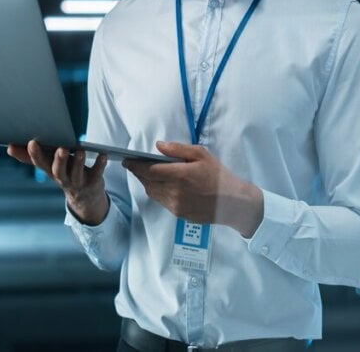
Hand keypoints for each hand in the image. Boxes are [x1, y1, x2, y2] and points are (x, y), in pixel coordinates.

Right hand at [6, 140, 109, 224]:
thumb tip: (9, 147)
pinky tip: (102, 155)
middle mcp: (62, 178)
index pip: (40, 163)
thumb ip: (30, 157)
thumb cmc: (64, 174)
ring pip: (76, 173)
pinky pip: (97, 173)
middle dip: (58, 160)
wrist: (85, 198)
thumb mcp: (48, 166)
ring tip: (80, 151)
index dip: (35, 154)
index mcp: (50, 171)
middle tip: (61, 148)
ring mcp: (78, 181)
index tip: (32, 142)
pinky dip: (99, 164)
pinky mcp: (93, 182)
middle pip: (58, 171)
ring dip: (78, 162)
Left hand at [123, 141, 262, 236]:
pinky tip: (160, 185)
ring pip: (152, 192)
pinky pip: (161, 201)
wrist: (233, 202)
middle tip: (133, 165)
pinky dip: (156, 192)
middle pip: (147, 182)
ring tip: (145, 174)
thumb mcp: (202, 155)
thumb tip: (158, 145)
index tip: (126, 160)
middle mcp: (174, 192)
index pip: (148, 170)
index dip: (134, 165)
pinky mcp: (178, 213)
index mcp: (179, 175)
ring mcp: (175, 205)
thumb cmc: (218, 175)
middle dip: (138, 173)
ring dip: (146, 183)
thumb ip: (178, 149)